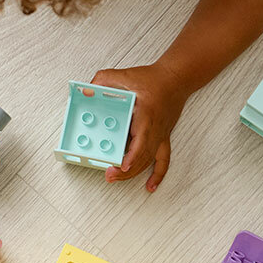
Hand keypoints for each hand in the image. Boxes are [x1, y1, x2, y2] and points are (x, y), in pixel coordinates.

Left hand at [90, 63, 190, 190]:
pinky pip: (163, 160)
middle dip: (126, 170)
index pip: (141, 140)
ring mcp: (160, 136)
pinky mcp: (163, 138)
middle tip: (109, 176)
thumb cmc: (153, 78)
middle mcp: (155, 130)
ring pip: (149, 160)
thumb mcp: (126, 75)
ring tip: (117, 179)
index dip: (132, 156)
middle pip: (142, 156)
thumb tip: (86, 89)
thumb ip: (104, 79)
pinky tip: (151, 186)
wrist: (176, 79)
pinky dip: (158, 175)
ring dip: (135, 174)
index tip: (122, 166)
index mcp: (146, 116)